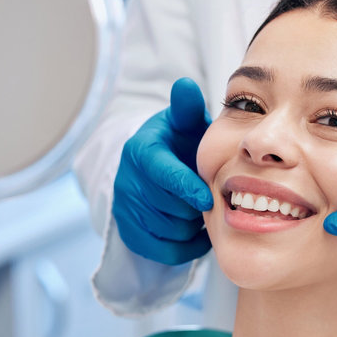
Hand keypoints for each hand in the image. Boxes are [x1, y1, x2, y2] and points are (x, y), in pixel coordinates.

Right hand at [114, 78, 212, 264]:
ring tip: (201, 211)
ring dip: (193, 225)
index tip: (208, 198)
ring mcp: (125, 208)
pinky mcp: (129, 233)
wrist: (156, 168)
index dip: (187, 188)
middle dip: (195, 206)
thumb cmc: (179, 143)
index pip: (162, 174)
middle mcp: (126, 180)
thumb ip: (187, 107)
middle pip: (170, 207)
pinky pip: (164, 251)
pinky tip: (196, 229)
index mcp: (140, 151)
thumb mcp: (184, 123)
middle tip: (211, 199)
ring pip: (170, 231)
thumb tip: (185, 85)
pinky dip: (187, 246)